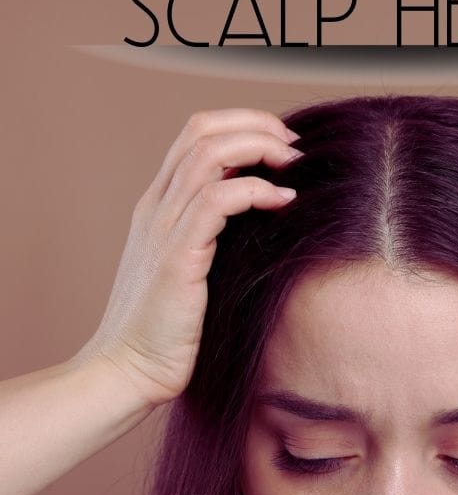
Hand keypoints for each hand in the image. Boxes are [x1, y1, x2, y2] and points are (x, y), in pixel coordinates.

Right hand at [75, 109, 302, 407]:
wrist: (127, 371)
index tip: (281, 142)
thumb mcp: (193, 265)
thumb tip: (264, 210)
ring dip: (260, 148)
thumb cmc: (169, 326)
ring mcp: (163, 227)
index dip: (242, 124)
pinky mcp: (178, 255)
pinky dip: (256, 190)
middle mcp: (157, 206)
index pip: (196, 134)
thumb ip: (217, 232)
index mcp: (159, 204)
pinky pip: (218, 200)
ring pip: (209, 153)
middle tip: (293, 145)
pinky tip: (284, 201)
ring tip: (293, 163)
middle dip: (255, 123)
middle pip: (201, 129)